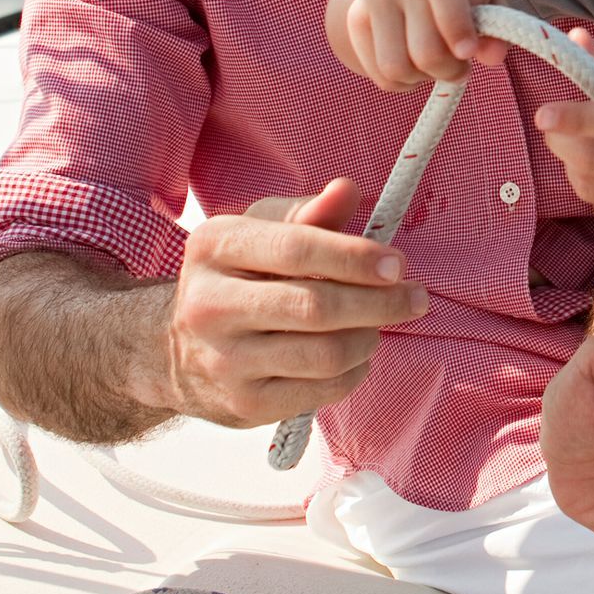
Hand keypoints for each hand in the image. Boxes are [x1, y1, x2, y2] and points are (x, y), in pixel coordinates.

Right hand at [165, 179, 427, 427]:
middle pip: (316, 306)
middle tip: (415, 299)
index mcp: (214, 246)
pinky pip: (321, 390)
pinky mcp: (244, 404)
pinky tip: (356, 355)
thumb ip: (309, 212)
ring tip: (377, 325)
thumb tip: (347, 190)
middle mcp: (210, 305)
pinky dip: (355, 371)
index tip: (397, 264)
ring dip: (369, 337)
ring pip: (324, 354)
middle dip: (380, 303)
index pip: (296, 248)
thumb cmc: (238, 277)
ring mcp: (224, 361)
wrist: (177, 350)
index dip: (355, 256)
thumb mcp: (262, 231)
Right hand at [329, 0, 499, 88]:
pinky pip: (381, 75)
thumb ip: (497, 28)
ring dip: (422, 78)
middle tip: (458, 67)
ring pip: (396, 68)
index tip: (468, 52)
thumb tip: (492, 56)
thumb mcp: (486, 2)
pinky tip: (412, 65)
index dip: (459, 30)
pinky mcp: (355, 22)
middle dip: (449, 70)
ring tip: (433, 65)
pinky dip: (402, 82)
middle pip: (425, 51)